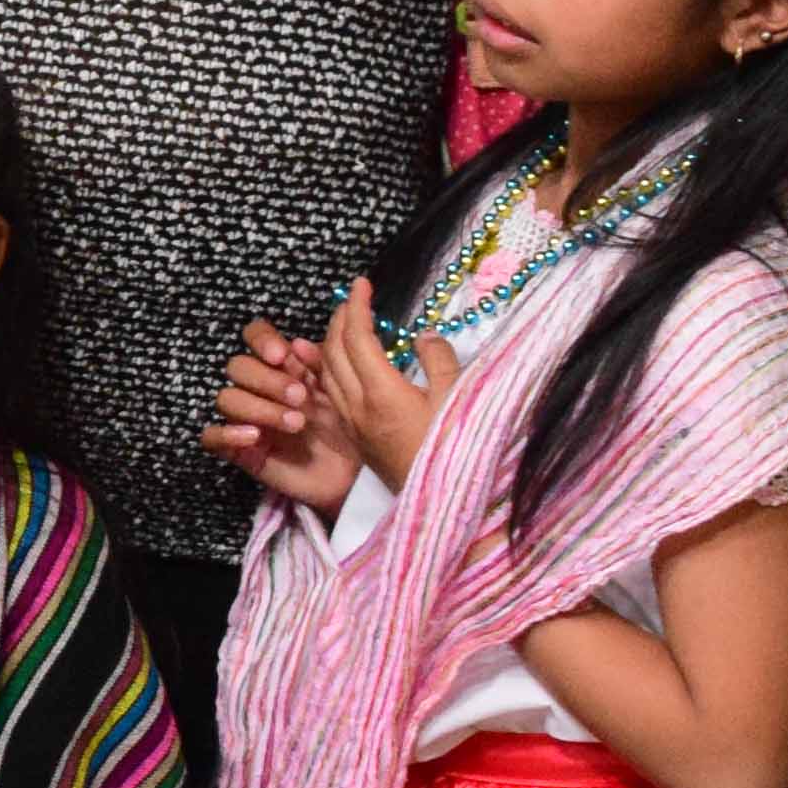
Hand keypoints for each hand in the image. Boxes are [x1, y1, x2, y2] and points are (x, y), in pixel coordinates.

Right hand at [208, 317, 357, 514]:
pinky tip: (254, 437)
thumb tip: (298, 343)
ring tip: (295, 424)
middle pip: (238, 366)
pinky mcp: (240, 450)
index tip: (280, 355)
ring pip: (227, 398)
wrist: (354, 475)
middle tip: (300, 397)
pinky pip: (212, 437)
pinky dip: (227, 434)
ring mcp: (247, 419)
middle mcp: (260, 389)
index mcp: (284, 368)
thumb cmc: (348, 427)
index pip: (256, 337)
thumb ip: (321, 365)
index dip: (260, 340)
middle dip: (267, 379)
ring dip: (259, 407)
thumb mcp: (341, 391)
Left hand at [313, 278, 454, 494]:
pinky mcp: (356, 437)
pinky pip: (332, 393)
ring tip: (349, 323)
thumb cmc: (456, 452)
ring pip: (328, 372)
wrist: (440, 505)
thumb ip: (440, 361)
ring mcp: (353, 424)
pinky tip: (344, 362)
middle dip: (340, 318)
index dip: (356, 306)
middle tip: (355, 298)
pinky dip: (332, 367)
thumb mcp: (460, 401)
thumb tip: (424, 337)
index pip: (356, 338)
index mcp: (381, 393)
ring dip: (332, 341)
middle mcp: (357, 407)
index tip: (362, 283)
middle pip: (334, 351)